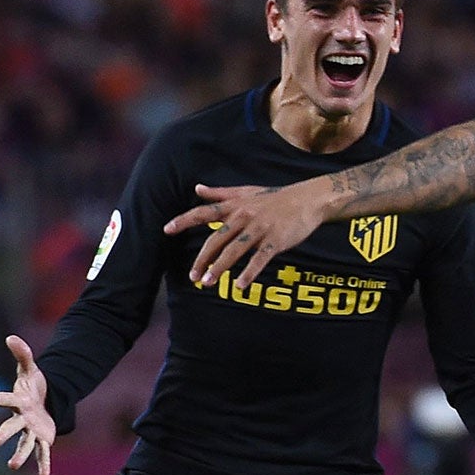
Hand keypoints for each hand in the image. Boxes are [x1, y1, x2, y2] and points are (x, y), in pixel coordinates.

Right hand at [0, 334, 54, 474]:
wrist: (45, 402)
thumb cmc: (33, 386)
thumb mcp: (31, 369)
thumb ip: (23, 354)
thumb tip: (11, 337)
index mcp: (17, 401)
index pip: (4, 400)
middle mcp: (21, 419)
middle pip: (11, 427)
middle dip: (3, 434)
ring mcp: (31, 431)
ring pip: (24, 444)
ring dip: (19, 455)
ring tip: (13, 466)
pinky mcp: (42, 439)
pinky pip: (42, 453)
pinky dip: (43, 464)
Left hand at [165, 182, 334, 287]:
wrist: (307, 199)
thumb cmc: (274, 197)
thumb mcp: (246, 192)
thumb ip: (220, 193)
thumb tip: (197, 189)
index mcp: (234, 206)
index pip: (204, 212)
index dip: (184, 220)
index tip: (167, 230)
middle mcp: (244, 216)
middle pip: (217, 239)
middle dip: (203, 259)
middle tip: (193, 277)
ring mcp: (260, 229)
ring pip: (234, 251)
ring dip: (220, 268)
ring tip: (208, 283)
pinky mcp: (276, 240)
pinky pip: (259, 258)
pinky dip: (249, 272)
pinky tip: (240, 286)